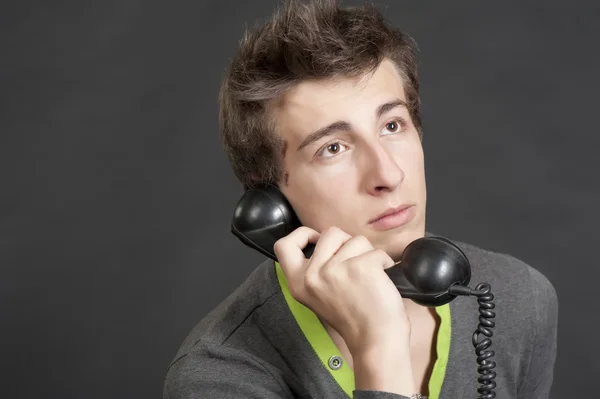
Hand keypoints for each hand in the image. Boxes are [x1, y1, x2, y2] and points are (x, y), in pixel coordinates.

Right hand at [273, 226, 410, 356]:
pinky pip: (377, 251)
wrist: (375, 341)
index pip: (283, 245)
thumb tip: (322, 240)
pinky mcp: (360, 267)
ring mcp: (335, 270)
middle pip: (329, 233)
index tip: (316, 240)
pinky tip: (382, 280)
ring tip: (369, 278)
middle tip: (354, 269)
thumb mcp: (318, 295)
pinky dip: (384, 263)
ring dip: (367, 254)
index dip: (302, 235)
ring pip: (355, 240)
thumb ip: (314, 270)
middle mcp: (312, 275)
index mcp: (298, 283)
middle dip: (347, 244)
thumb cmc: (353, 319)